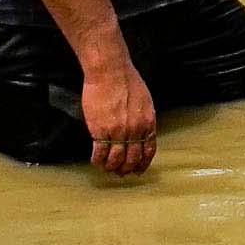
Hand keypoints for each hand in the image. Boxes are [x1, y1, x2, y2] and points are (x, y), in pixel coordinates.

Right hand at [80, 55, 157, 175]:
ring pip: (116, 160)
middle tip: (120, 173)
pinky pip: (100, 153)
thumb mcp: (144, 101)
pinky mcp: (100, 131)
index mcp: (148, 122)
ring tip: (106, 168)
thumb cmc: (127, 81)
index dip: (143, 163)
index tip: (138, 170)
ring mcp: (118, 132)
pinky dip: (98, 161)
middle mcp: (135, 130)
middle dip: (126, 169)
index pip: (148, 150)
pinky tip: (96, 161)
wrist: (110, 72)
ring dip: (111, 167)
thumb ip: (143, 118)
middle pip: (132, 158)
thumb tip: (141, 132)